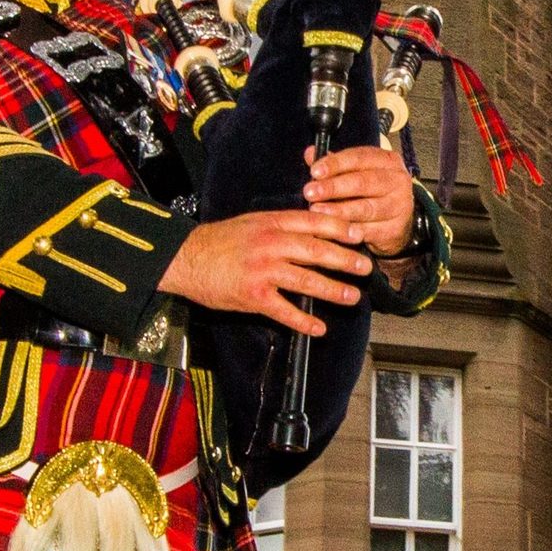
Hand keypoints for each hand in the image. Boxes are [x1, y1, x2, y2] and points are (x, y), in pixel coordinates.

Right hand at [158, 210, 374, 336]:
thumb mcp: (253, 222)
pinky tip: (318, 328)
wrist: (186, 257)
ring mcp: (262, 270)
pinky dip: (303, 321)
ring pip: (306, 280)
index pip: (313, 223)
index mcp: (272, 223)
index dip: (339, 229)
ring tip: (352, 297)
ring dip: (333, 290)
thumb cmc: (221, 241)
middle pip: (316, 251)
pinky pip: (284, 310)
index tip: (359, 234)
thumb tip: (313, 229)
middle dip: (345, 260)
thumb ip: (282, 225)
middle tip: (365, 267)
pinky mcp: (253, 295)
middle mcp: (270, 244)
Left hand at [305, 144, 417, 256]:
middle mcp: (397, 180)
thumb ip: (334, 164)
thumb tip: (311, 153)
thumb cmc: (371, 192)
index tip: (314, 171)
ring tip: (317, 210)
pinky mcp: (396, 228)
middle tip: (309, 192)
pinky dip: (349, 231)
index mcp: (387, 160)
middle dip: (333, 187)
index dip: (335, 163)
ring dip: (338, 210)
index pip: (360, 157)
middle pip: (363, 182)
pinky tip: (332, 230)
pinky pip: (369, 231)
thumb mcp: (356, 173)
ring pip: (366, 208)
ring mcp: (400, 205)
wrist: (396, 222)